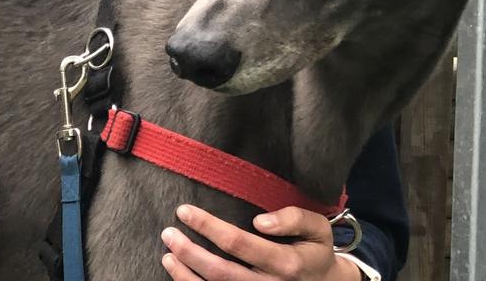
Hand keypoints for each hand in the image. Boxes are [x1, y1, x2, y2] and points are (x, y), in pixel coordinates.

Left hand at [160, 205, 361, 280]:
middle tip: (168, 232)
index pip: (238, 243)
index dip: (208, 227)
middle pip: (220, 271)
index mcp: (286, 263)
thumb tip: (260, 221)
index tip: (185, 211)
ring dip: (185, 274)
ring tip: (167, 253)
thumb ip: (294, 218)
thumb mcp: (318, 229)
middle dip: (189, 251)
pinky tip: (179, 274)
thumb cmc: (316, 252)